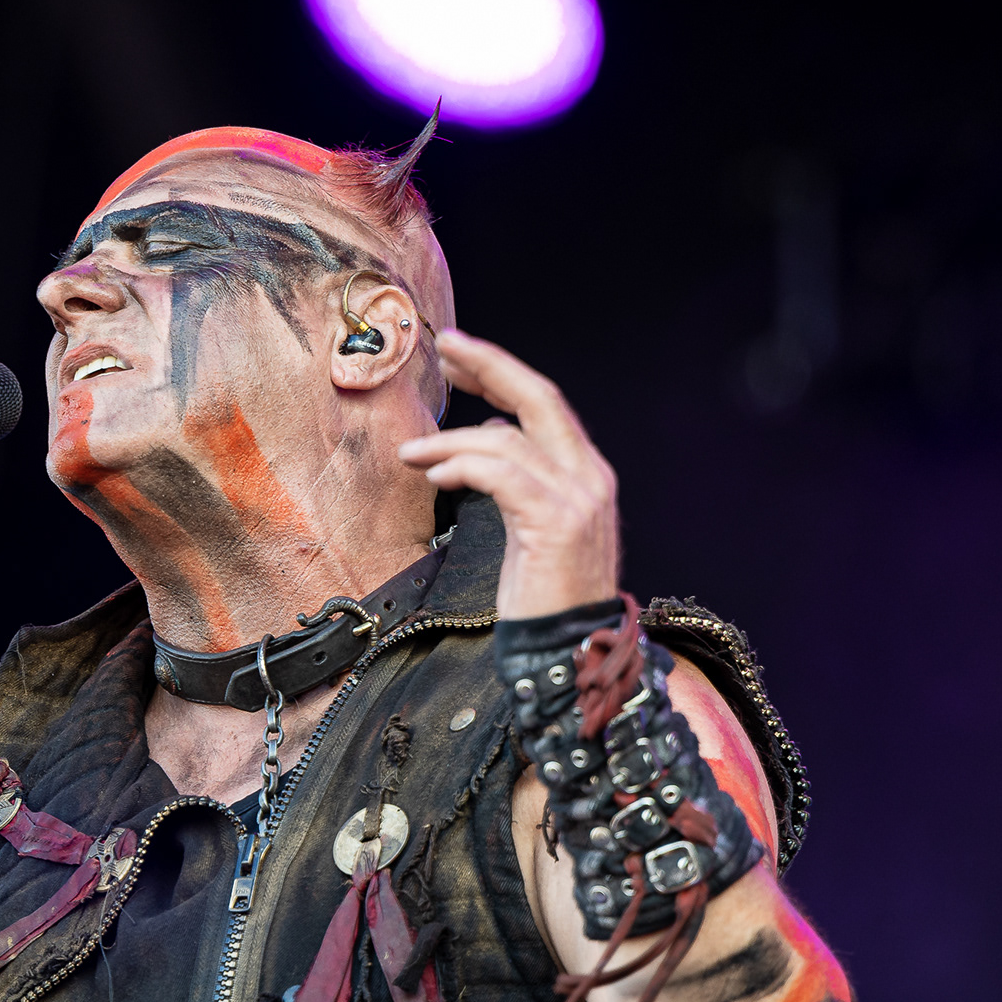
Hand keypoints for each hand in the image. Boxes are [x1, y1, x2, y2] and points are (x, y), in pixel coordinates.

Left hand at [396, 329, 618, 618]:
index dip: (501, 372)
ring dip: (449, 441)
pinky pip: (501, 474)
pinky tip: (435, 475)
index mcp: (585, 473)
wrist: (569, 652)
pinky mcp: (556, 523)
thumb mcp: (531, 524)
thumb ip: (518, 478)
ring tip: (411, 454)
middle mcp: (590, 476)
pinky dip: (462, 466)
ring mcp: (579, 498)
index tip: (460, 353)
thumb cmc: (544, 595)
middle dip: (489, 367)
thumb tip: (488, 437)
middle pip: (539, 397)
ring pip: (508, 440)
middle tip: (445, 349)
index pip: (545, 403)